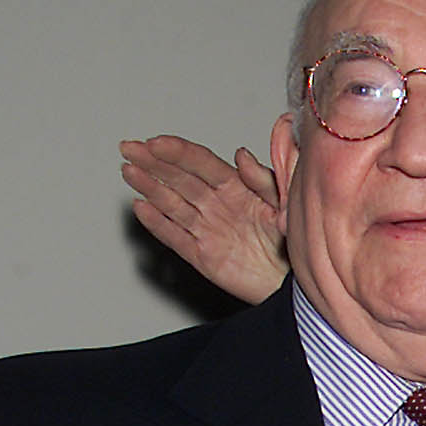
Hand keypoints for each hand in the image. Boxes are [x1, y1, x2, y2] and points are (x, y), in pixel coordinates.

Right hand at [121, 134, 284, 303]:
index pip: (201, 163)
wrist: (296, 283)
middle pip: (179, 179)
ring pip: (172, 204)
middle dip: (152, 162)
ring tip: (128, 171)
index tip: (156, 142)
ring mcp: (208, 229)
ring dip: (149, 187)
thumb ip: (265, 179)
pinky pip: (176, 237)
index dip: (178, 151)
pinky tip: (140, 208)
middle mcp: (217, 205)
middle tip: (129, 147)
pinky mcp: (203, 256)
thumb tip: (242, 155)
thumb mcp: (286, 203)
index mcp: (237, 187)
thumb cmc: (295, 240)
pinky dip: (157, 224)